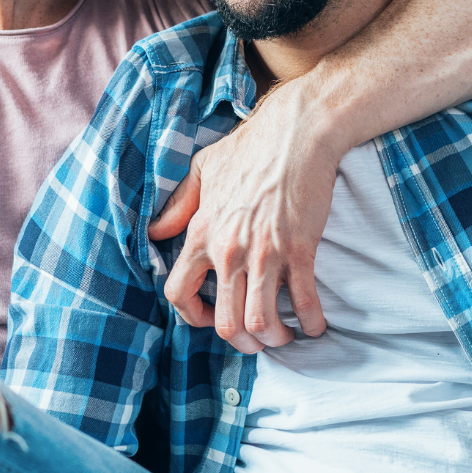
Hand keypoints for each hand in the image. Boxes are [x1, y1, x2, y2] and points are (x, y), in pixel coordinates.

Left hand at [147, 79, 339, 353]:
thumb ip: (180, 204)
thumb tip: (156, 230)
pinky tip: (315, 323)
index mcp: (202, 232)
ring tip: (284, 333)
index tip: (209, 318)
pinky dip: (311, 323)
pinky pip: (303, 303)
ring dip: (273, 338)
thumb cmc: (250, 146)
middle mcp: (228, 250)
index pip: (178, 293)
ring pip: (261, 323)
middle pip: (225, 322)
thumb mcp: (204, 169)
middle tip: (254, 337)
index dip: (191, 317)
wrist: (296, 131)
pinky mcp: (300, 250)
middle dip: (241, 341)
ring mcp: (265, 253)